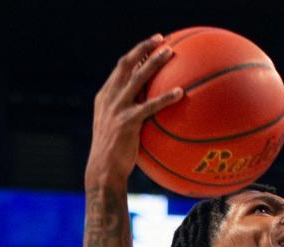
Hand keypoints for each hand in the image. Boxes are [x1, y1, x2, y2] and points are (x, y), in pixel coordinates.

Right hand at [85, 34, 183, 185]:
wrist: (103, 171)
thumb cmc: (113, 155)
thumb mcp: (115, 130)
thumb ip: (127, 116)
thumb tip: (149, 114)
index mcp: (105, 97)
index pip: (119, 68)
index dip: (135, 54)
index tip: (150, 45)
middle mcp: (109, 98)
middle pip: (126, 64)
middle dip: (143, 48)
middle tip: (161, 39)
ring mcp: (117, 109)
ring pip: (137, 77)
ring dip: (154, 62)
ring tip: (171, 52)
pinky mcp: (127, 122)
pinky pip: (150, 106)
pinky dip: (165, 97)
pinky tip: (180, 93)